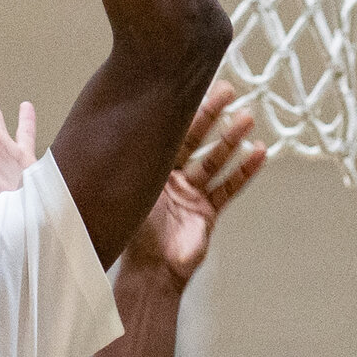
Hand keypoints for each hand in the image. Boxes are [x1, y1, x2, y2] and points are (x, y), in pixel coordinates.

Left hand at [121, 81, 266, 290]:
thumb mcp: (120, 192)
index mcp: (146, 169)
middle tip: (226, 89)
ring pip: (215, 159)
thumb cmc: (127, 236)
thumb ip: (115, 164)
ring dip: (231, 138)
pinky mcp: (208, 211)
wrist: (147, 273)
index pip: (164, 132)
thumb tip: (95, 128)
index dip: (177, 109)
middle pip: (194, 138)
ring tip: (247, 116)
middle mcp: (170, 177)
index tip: (189, 84)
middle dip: (210, 114)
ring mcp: (192, 193)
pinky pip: (229, 186)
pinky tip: (260, 152)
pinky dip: (245, 170)